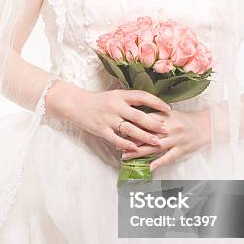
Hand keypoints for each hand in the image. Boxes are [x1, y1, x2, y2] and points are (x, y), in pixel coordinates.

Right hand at [45, 81, 170, 153]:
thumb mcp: (115, 95)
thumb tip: (151, 106)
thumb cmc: (99, 100)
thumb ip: (130, 101)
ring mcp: (108, 119)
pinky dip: (126, 144)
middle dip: (154, 123)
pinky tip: (136, 148)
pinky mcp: (101, 129)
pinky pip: (116, 139)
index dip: (156, 102)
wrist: (75, 103)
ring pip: (129, 129)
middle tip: (166, 130)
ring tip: (156, 142)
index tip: (168, 109)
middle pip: (138, 116)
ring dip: (144, 136)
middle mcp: (115, 106)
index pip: (142, 97)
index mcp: (120, 95)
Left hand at [121, 108, 210, 171]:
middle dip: (132, 140)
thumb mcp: (172, 114)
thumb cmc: (187, 120)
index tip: (120, 129)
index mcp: (166, 116)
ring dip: (140, 152)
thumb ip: (156, 116)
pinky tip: (148, 168)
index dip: (132, 125)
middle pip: (148, 134)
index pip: (146, 120)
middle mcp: (170, 127)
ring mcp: (177, 139)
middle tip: (118, 145)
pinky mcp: (182, 149)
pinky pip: (169, 157)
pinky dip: (158, 162)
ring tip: (126, 156)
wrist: (208, 125)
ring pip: (155, 146)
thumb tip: (137, 118)